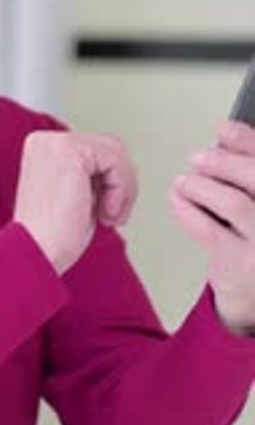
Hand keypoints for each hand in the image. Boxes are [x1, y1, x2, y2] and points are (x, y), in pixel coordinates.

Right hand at [14, 130, 136, 274]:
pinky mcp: (69, 150)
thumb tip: (123, 166)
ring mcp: (55, 142)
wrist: (35, 253)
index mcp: (43, 149)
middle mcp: (46, 140)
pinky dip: (120, 190)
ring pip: (117, 151)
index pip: (96, 151)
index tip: (104, 213)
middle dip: (121, 184)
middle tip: (110, 216)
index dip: (111, 183)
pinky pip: (116, 159)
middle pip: (109, 146)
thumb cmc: (53, 237)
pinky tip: (104, 212)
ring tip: (106, 216)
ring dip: (122, 189)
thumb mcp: (77, 194)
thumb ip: (92, 174)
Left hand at [169, 120, 254, 333]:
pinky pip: (209, 230)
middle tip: (198, 157)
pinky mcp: (242, 265)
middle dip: (223, 162)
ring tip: (185, 182)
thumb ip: (247, 165)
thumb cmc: (254, 238)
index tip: (223, 129)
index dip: (247, 142)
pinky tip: (178, 199)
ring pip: (234, 203)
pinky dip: (187, 209)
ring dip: (202, 186)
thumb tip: (225, 132)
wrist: (254, 294)